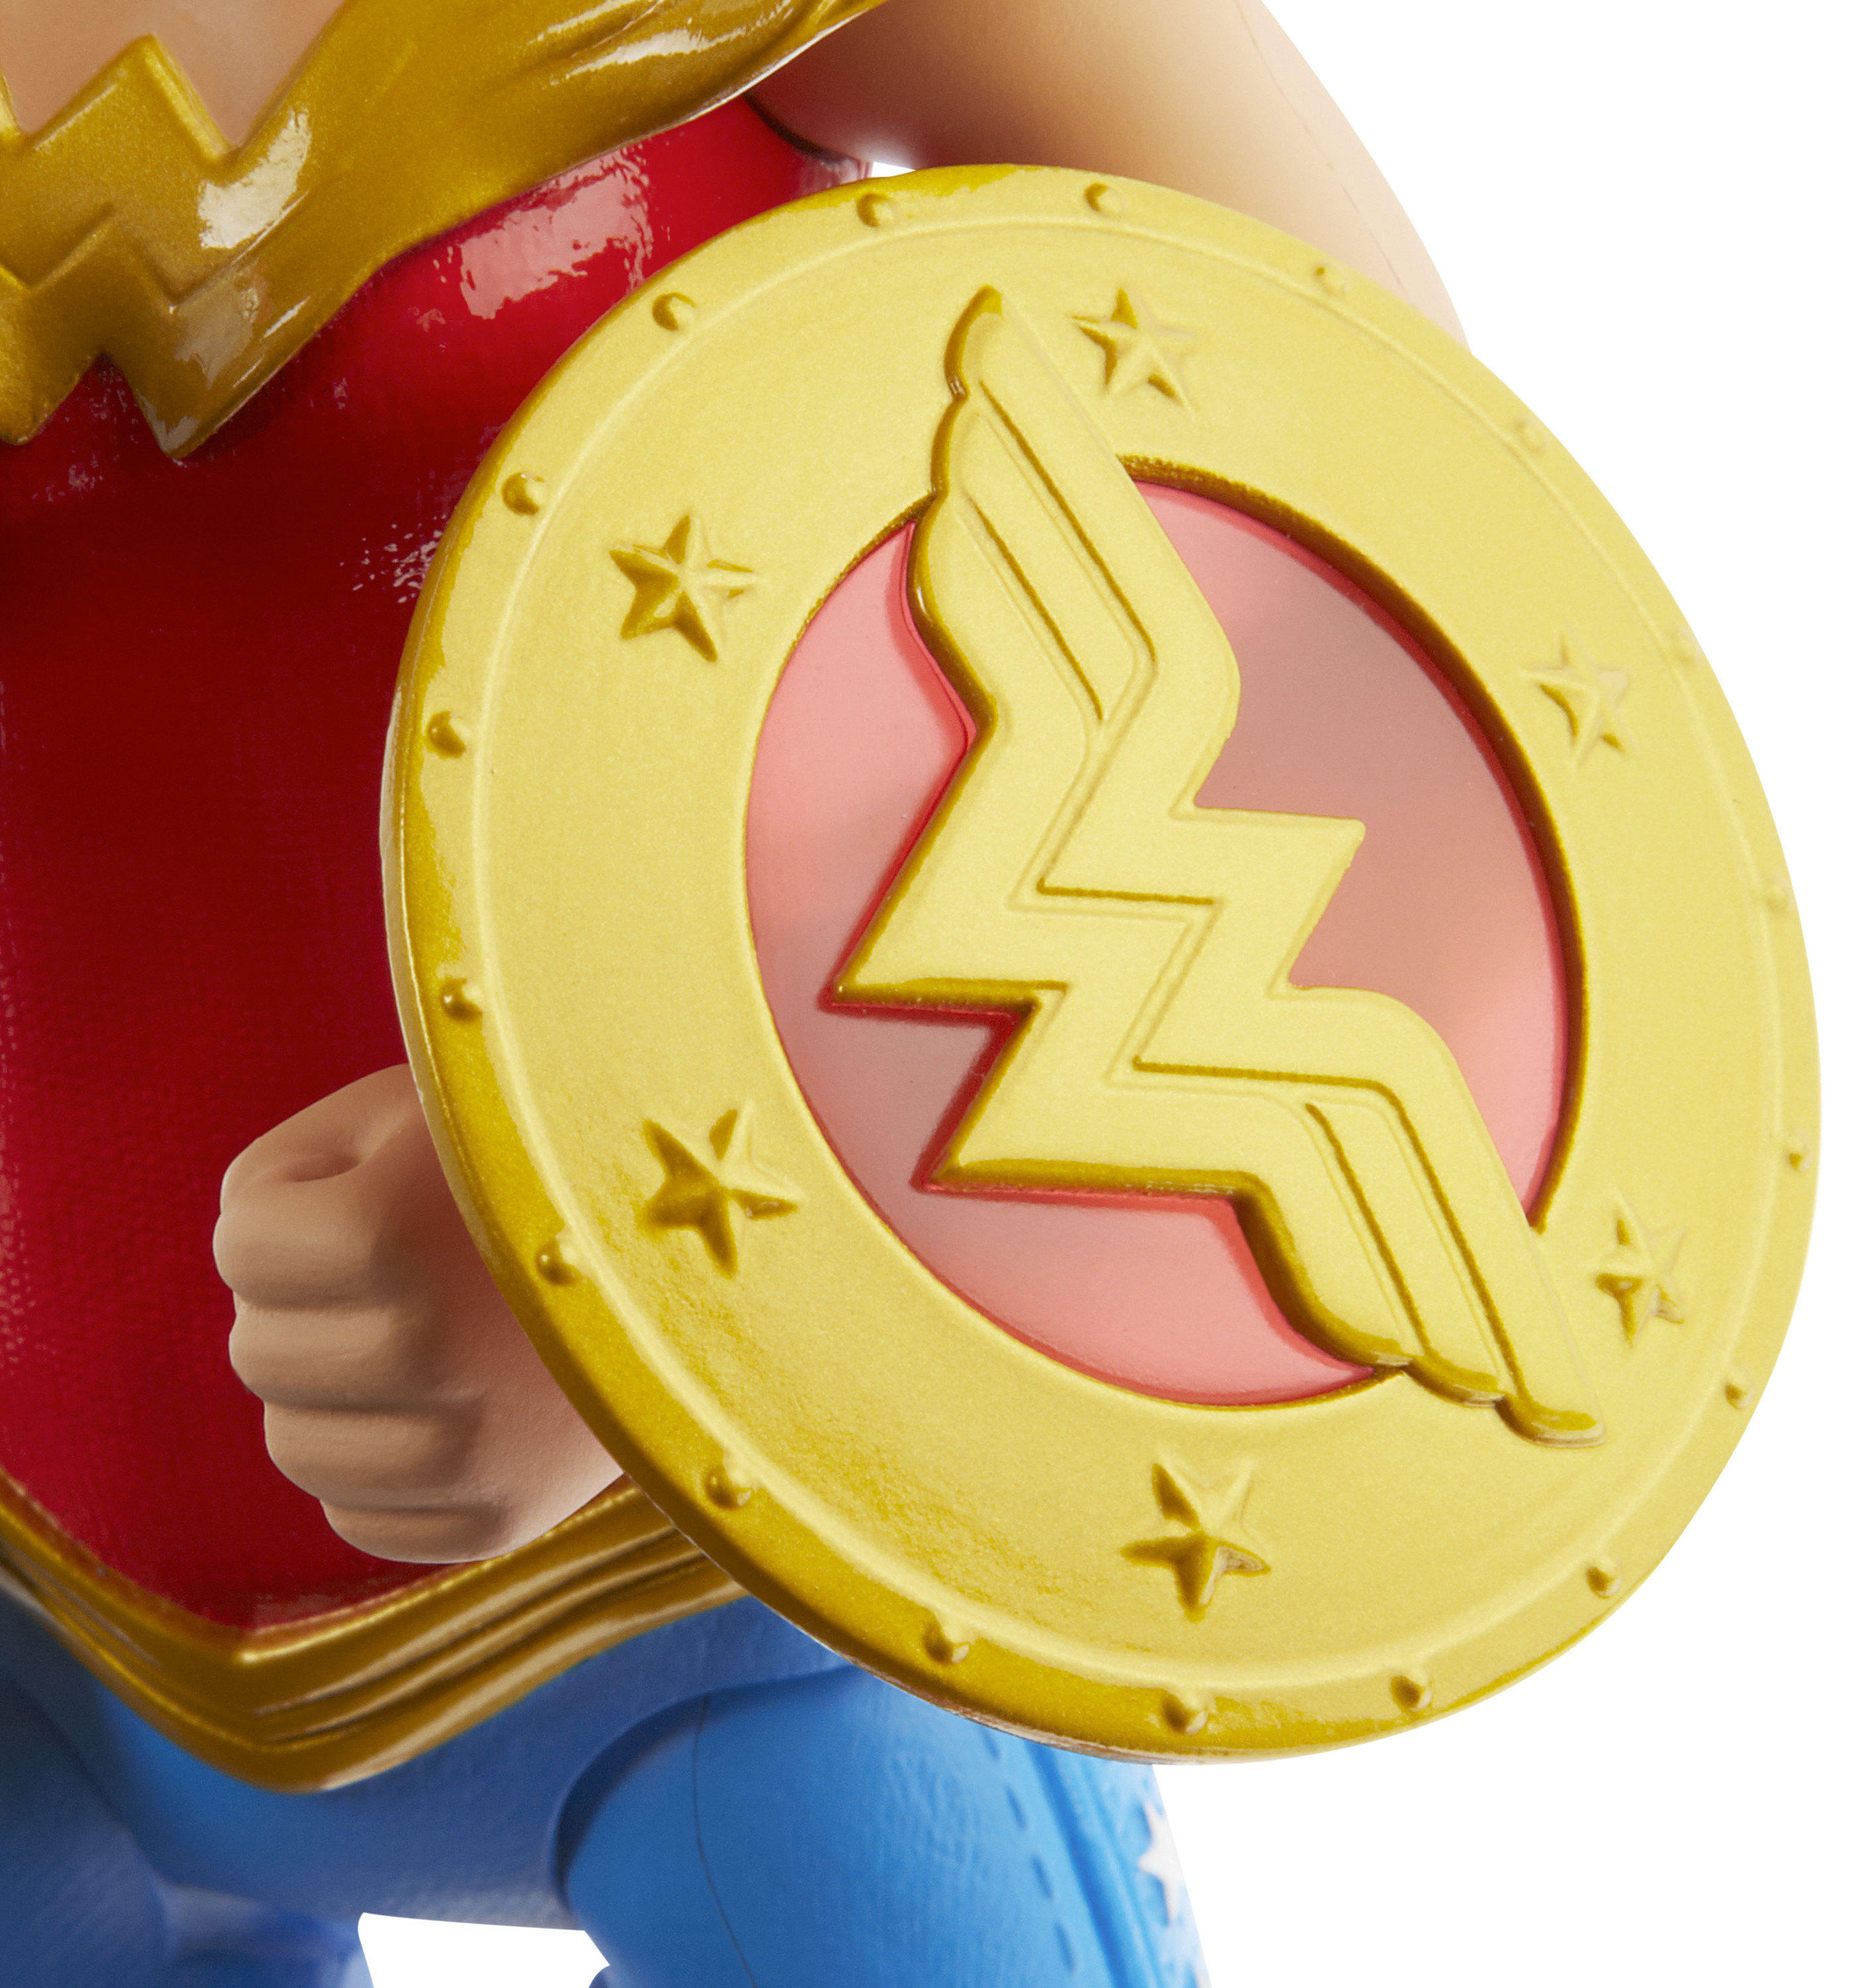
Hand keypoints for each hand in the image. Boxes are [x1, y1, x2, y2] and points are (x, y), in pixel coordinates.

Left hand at [218, 1065, 621, 1562]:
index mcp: (384, 1233)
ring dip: (333, 1388)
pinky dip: (376, 1467)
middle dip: (308, 1299)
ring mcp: (468, 1448)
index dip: (296, 1202)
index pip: (239, 1246)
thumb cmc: (534, 1153)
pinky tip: (439, 1404)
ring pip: (294, 1446)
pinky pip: (358, 1519)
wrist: (710, 1236)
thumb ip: (282, 1179)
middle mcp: (424, 1353)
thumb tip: (237, 1281)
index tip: (383, 1180)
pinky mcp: (503, 1519)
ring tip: (421, 1332)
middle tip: (409, 1259)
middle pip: (256, 1350)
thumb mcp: (402, 1115)